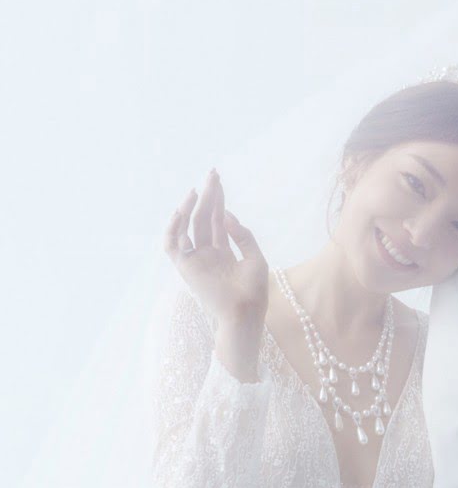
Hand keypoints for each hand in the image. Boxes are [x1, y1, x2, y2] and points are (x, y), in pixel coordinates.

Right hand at [163, 169, 268, 330]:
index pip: (217, 220)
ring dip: (191, 207)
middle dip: (207, 196)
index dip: (218, 200)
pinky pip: (172, 244)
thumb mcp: (256, 259)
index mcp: (224, 253)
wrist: (245, 314)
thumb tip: (227, 215)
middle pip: (204, 218)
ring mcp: (196, 260)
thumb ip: (243, 235)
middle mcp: (208, 254)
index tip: (218, 180)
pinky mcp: (185, 268)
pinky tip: (182, 210)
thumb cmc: (254, 292)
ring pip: (188, 227)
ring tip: (198, 189)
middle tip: (212, 173)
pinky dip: (173, 227)